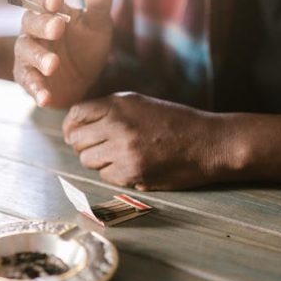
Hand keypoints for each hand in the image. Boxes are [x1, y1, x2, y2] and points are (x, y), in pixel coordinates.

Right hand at [14, 0, 114, 108]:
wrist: (85, 81)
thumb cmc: (87, 46)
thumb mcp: (99, 24)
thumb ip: (99, 1)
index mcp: (50, 12)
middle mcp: (34, 30)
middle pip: (30, 22)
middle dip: (43, 24)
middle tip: (58, 28)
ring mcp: (28, 55)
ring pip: (26, 51)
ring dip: (39, 57)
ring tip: (54, 64)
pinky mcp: (28, 78)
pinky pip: (28, 81)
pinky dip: (36, 89)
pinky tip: (45, 98)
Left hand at [62, 93, 229, 190]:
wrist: (209, 142)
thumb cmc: (176, 122)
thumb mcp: (141, 104)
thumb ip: (110, 110)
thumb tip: (77, 124)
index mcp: (119, 103)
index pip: (76, 114)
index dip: (71, 126)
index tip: (74, 133)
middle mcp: (117, 124)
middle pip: (77, 139)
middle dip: (84, 145)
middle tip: (98, 148)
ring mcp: (123, 150)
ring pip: (88, 160)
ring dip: (98, 160)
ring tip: (118, 156)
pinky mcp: (132, 172)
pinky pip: (106, 176)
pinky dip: (114, 174)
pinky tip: (131, 166)